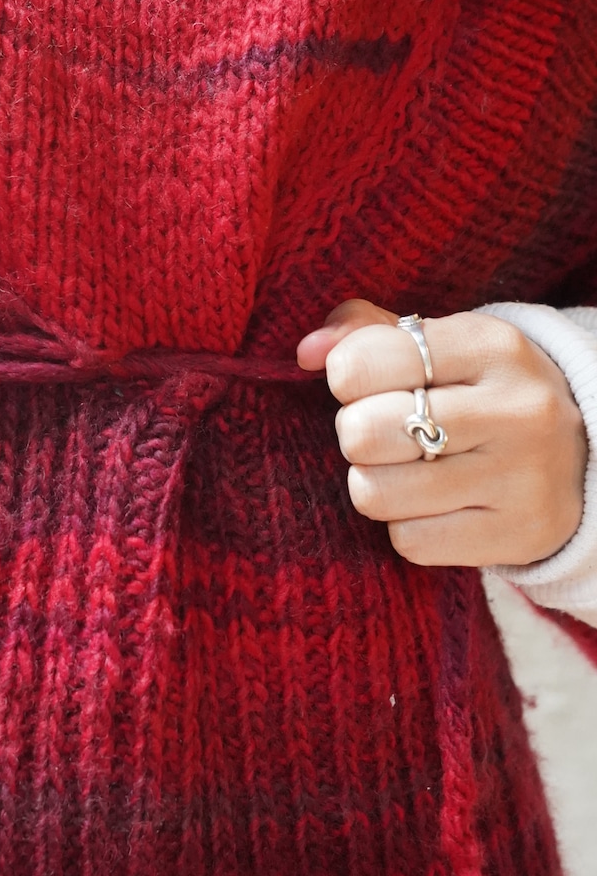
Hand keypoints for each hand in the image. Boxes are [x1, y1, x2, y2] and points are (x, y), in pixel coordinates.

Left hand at [296, 299, 586, 566]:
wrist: (581, 457)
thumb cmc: (481, 392)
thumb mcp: (438, 346)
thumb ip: (365, 334)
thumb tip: (306, 351)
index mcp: (491, 346)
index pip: (362, 363)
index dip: (344, 377)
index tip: (366, 384)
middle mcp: (515, 409)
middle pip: (363, 432)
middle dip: (355, 434)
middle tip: (381, 432)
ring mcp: (521, 476)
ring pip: (376, 493)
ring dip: (374, 484)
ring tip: (404, 469)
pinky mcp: (518, 534)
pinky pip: (409, 542)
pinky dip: (405, 526)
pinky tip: (432, 506)